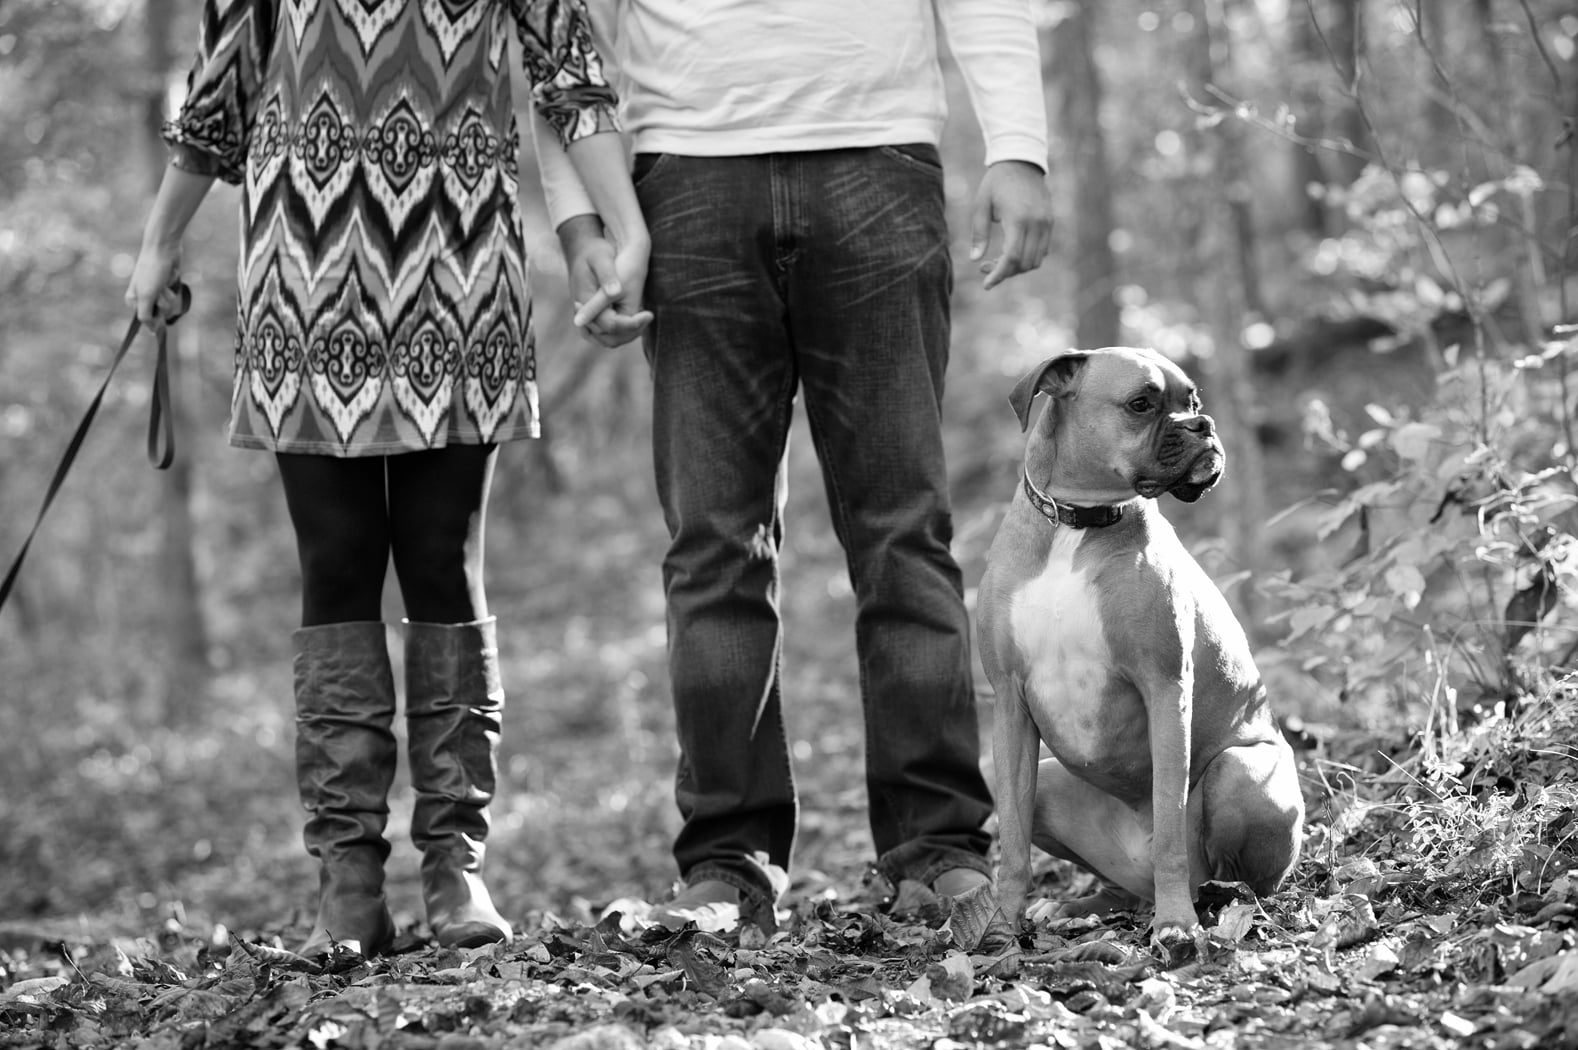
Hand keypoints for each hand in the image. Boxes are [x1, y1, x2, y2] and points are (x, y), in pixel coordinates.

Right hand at [125, 242, 184, 325]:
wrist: (163, 250)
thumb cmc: (152, 271)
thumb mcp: (146, 295)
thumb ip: (146, 315)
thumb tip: (151, 331)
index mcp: (133, 301)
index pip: (147, 320)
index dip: (155, 317)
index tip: (158, 308)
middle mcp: (143, 298)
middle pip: (160, 314)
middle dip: (164, 303)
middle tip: (160, 289)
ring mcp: (155, 292)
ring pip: (169, 305)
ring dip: (170, 295)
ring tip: (165, 282)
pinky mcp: (166, 287)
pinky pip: (174, 296)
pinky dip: (174, 288)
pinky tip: (170, 277)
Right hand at [557, 214, 652, 347]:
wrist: (582, 249)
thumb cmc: (594, 251)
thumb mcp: (601, 258)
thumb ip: (607, 276)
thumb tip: (615, 292)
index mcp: (585, 302)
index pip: (610, 325)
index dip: (632, 324)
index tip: (650, 314)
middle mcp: (583, 315)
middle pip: (608, 339)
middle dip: (630, 333)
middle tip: (648, 318)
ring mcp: (586, 318)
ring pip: (606, 340)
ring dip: (626, 335)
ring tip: (643, 320)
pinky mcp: (591, 317)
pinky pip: (605, 335)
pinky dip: (620, 333)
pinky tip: (635, 320)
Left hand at [970, 160, 1052, 290]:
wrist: (1021, 162)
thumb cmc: (996, 183)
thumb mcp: (981, 205)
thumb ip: (979, 233)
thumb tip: (975, 259)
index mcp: (1018, 219)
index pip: (1013, 257)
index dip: (999, 274)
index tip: (986, 285)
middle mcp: (1036, 223)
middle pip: (1025, 263)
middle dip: (1005, 272)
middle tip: (985, 268)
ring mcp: (1046, 223)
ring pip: (1036, 260)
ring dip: (1017, 267)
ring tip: (997, 260)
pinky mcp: (1050, 222)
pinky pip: (1042, 250)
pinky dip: (1027, 258)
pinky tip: (1011, 251)